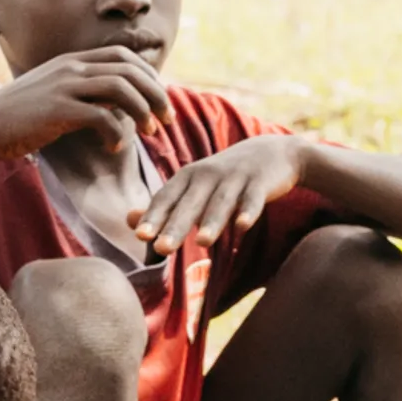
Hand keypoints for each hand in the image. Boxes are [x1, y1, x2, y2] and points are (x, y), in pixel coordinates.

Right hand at [0, 48, 170, 165]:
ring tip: (150, 132)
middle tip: (168, 120)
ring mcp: (65, 86)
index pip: (124, 56)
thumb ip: (83, 92)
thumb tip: (117, 105)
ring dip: (143, 111)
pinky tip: (113, 148)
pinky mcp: (58, 110)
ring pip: (122, 88)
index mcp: (72, 61)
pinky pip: (102, 116)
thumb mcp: (54, 93)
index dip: (149, 76)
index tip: (159, 101)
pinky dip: (116, 133)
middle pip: (131, 70)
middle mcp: (71, 68)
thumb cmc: (19, 117)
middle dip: (157, 95)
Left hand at [133, 134, 309, 252]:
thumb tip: (129, 222)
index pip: (167, 198)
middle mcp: (208, 176)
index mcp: (188, 177)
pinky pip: (253, 199)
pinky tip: (242, 226)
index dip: (154, 216)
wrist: (272, 152)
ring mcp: (235, 178)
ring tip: (203, 242)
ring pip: (221, 202)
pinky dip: (248, 211)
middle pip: (190, 204)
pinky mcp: (260, 183)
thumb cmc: (224, 178)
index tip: (141, 236)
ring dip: (212, 221)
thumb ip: (163, 206)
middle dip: (176, 225)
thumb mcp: (192, 187)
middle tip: (162, 248)